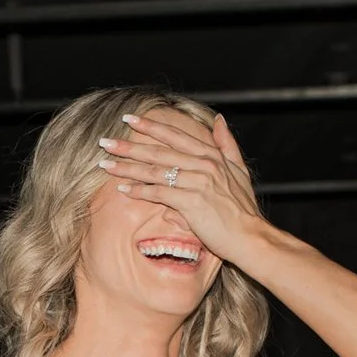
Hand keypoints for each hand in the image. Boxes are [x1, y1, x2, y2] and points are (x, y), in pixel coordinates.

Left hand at [95, 108, 265, 263]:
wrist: (251, 237)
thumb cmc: (243, 209)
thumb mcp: (240, 171)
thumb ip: (227, 144)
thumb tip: (218, 120)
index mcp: (212, 155)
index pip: (175, 136)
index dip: (150, 126)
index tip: (128, 118)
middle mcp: (204, 165)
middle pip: (159, 151)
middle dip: (129, 145)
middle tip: (105, 141)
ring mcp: (198, 183)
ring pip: (155, 171)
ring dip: (127, 167)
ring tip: (105, 164)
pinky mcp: (191, 202)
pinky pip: (159, 193)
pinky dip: (139, 191)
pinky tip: (122, 189)